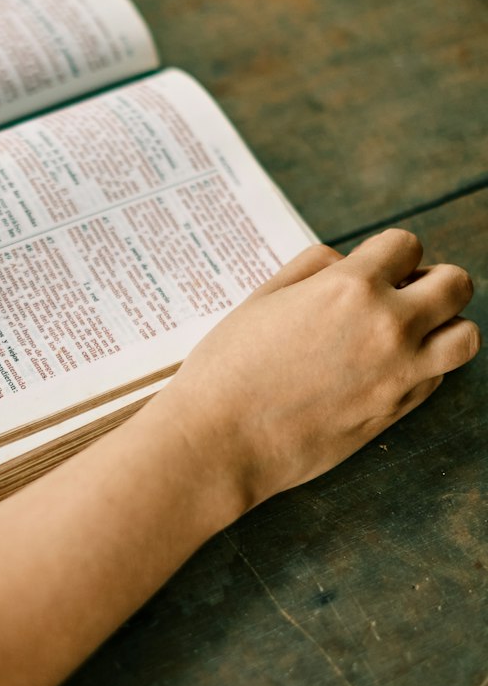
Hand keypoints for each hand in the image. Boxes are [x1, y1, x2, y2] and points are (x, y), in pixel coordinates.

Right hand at [161, 228, 479, 513]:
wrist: (220, 440)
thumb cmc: (229, 367)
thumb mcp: (264, 297)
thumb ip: (314, 267)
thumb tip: (347, 263)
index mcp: (350, 287)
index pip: (407, 245)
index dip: (389, 254)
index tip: (372, 268)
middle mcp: (387, 326)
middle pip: (455, 285)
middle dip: (432, 281)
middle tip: (403, 294)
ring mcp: (399, 373)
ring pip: (465, 336)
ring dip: (445, 326)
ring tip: (411, 332)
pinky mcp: (396, 411)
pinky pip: (438, 377)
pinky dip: (425, 366)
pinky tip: (388, 367)